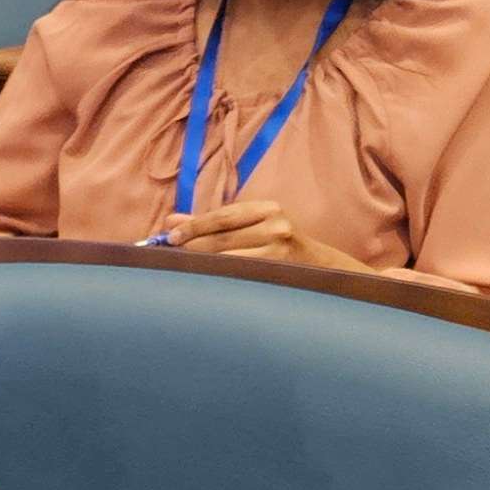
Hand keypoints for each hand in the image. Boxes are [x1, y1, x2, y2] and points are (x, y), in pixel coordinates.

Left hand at [161, 200, 346, 270]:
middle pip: (223, 237)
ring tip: (180, 269)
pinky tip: (204, 281)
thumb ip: (212, 223)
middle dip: (192, 247)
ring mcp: (279, 250)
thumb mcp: (252, 226)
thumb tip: (171, 221)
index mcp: (267, 208)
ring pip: (228, 258)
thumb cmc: (278, 245)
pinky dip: (219, 276)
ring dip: (201, 265)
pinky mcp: (279, 271)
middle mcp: (276, 225)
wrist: (321, 268)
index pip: (222, 216)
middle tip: (168, 255)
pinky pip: (240, 274)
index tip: (171, 237)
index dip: (194, 226)